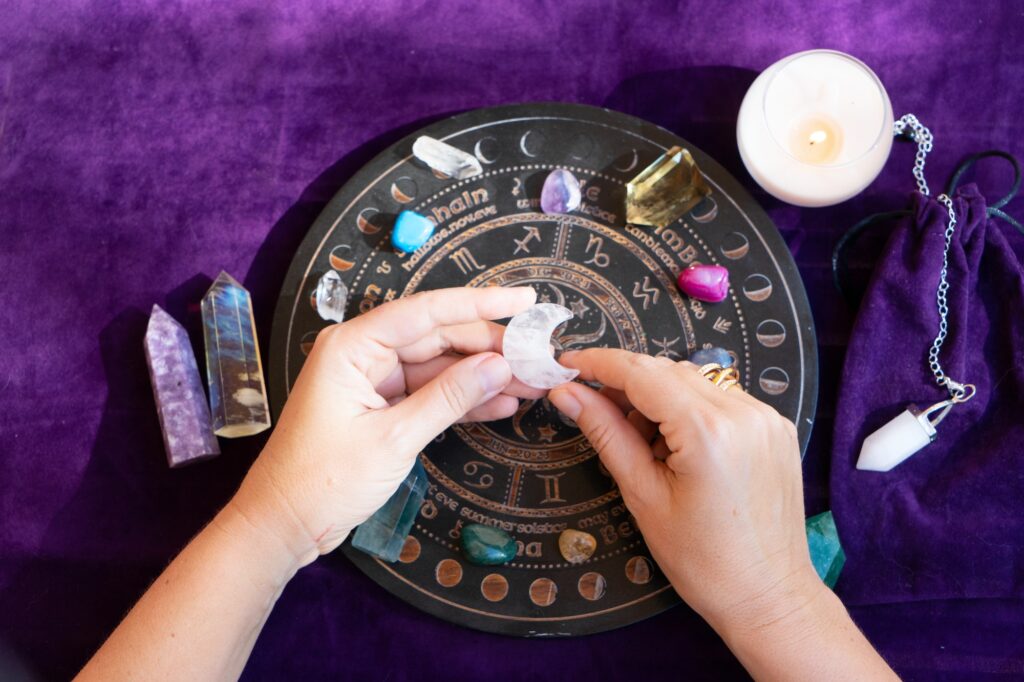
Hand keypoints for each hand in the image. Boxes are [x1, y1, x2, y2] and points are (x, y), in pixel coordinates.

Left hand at [231, 286, 539, 565]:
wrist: (283, 525)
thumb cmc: (322, 480)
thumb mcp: (393, 439)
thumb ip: (448, 398)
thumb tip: (499, 366)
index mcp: (353, 346)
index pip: (427, 311)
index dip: (481, 303)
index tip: (525, 300)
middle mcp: (363, 353)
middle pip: (438, 337)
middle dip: (490, 348)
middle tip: (538, 358)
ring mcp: (373, 380)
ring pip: (440, 367)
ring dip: (484, 376)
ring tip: (533, 383)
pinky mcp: (381, 407)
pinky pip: (430, 394)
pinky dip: (463, 400)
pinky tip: (503, 403)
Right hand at [547, 350, 818, 633]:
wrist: (769, 596)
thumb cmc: (703, 561)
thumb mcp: (643, 496)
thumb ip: (606, 433)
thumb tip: (566, 394)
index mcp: (709, 431)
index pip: (642, 373)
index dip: (599, 363)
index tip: (566, 364)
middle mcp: (743, 412)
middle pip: (668, 370)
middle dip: (625, 382)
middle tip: (590, 403)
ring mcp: (765, 417)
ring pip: (695, 381)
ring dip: (658, 396)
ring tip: (640, 441)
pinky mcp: (776, 427)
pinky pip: (721, 398)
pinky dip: (689, 408)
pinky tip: (674, 443)